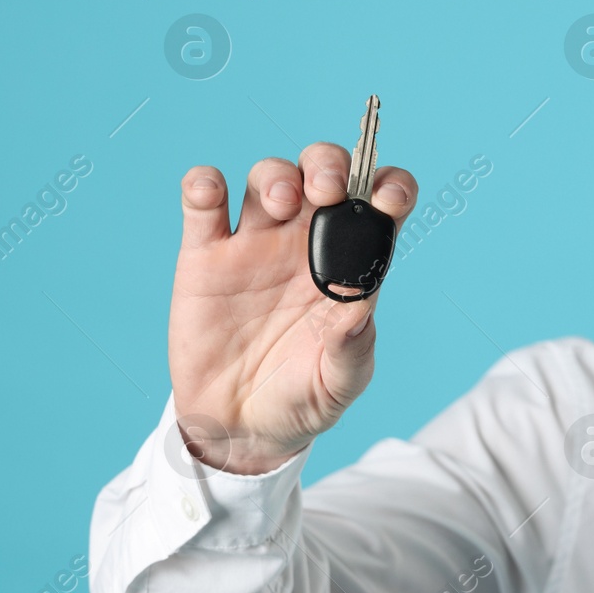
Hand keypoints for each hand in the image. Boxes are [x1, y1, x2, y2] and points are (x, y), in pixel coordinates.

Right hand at [168, 143, 417, 474]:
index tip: (386, 200)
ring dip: (276, 173)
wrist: (239, 427)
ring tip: (280, 202)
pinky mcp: (205, 257)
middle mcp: (307, 242)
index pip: (381, 202)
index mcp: (352, 263)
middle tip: (327, 192)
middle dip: (329, 165)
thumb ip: (353, 350)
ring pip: (269, 176)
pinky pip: (203, 202)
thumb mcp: (339, 384)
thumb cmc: (303, 398)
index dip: (390, 187)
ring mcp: (256, 244)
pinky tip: (208, 193)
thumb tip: (360, 313)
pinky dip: (203, 183)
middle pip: (323, 172)